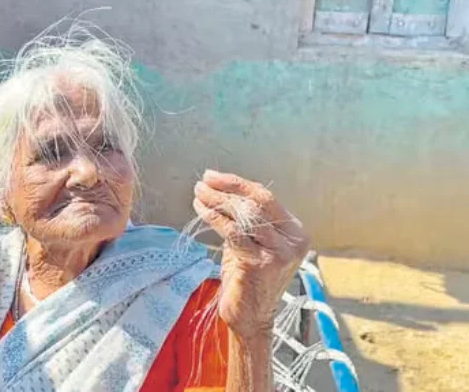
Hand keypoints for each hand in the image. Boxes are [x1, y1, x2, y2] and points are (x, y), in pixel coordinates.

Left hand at [193, 170, 309, 337]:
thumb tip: (222, 191)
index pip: (266, 198)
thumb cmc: (249, 279)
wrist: (251, 318)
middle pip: (256, 202)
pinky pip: (233, 232)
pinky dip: (214, 217)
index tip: (213, 176)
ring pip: (244, 215)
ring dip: (217, 201)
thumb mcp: (255, 243)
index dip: (237, 183)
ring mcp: (278, 253)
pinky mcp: (259, 264)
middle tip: (202, 183)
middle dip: (226, 189)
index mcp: (296, 232)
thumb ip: (248, 220)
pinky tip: (201, 211)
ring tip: (198, 194)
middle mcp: (293, 242)